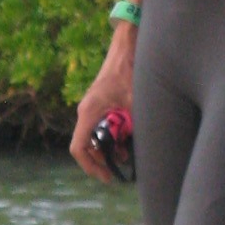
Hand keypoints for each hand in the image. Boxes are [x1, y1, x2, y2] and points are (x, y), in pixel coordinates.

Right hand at [70, 30, 135, 180]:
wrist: (126, 48)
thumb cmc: (128, 72)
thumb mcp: (134, 102)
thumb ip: (135, 125)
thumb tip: (146, 148)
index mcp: (89, 113)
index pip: (78, 148)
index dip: (90, 167)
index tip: (106, 177)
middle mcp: (86, 111)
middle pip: (85, 145)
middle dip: (100, 160)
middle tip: (117, 171)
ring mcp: (91, 107)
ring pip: (93, 136)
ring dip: (106, 149)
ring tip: (124, 156)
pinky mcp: (99, 103)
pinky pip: (99, 126)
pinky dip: (109, 136)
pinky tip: (126, 140)